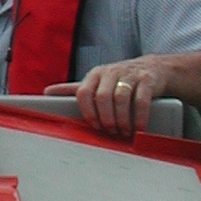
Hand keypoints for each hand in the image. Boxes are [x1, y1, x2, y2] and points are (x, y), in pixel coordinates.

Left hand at [45, 57, 170, 138]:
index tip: (94, 125)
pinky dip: (138, 117)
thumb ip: (74, 90)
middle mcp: (110, 72)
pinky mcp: (147, 80)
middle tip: (111, 131)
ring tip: (124, 132)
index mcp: (95, 74)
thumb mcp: (96, 82)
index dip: (87, 112)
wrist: (153, 69)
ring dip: (122, 120)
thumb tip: (46, 93)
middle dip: (106, 118)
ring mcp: (129, 75)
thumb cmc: (119, 80)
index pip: (83, 92)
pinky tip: (138, 127)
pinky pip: (141, 100)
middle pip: (102, 97)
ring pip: (120, 98)